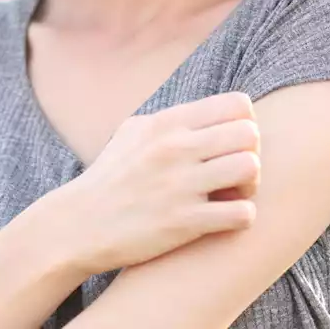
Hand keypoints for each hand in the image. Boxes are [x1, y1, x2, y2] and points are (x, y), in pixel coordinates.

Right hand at [68, 92, 260, 273]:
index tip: (230, 145)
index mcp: (168, 123)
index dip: (244, 124)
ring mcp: (180, 185)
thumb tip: (207, 111)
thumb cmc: (110, 178)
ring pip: (250, 168)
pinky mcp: (183, 222)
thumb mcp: (133, 132)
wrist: (78, 225)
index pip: (237, 104)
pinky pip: (242, 213)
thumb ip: (172, 118)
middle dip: (251, 154)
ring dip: (250, 186)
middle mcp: (175, 148)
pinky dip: (242, 217)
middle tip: (237, 174)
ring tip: (234, 196)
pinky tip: (225, 219)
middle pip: (249, 134)